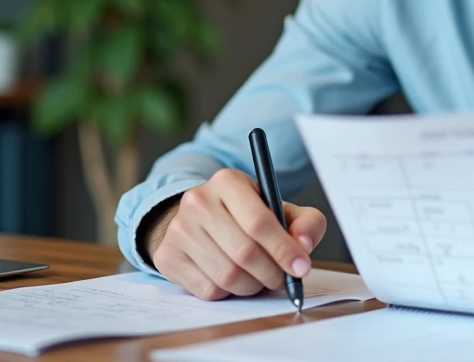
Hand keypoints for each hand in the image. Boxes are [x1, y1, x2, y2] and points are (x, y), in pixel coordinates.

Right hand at [145, 168, 327, 300]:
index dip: (284, 249)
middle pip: (244, 252)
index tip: (301, 268)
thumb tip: (303, 246)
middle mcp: (198, 200)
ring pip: (227, 276)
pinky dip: (229, 293)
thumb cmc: (248, 216)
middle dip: (272, 273)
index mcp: (228, 181)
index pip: (259, 221)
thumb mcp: (280, 208)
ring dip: (252, 286)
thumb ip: (306, 222)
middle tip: (283, 279)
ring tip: (259, 278)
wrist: (200, 219)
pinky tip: (233, 278)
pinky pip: (208, 290)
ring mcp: (179, 229)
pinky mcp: (167, 256)